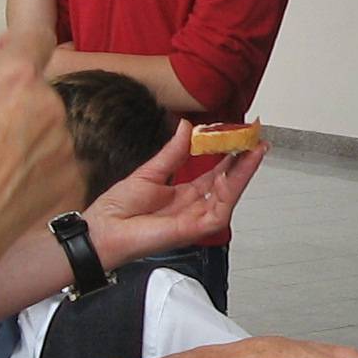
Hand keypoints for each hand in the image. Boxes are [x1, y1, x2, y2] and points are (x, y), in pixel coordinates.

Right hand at [0, 27, 76, 260]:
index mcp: (15, 76)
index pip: (36, 34)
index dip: (21, 34)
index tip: (6, 45)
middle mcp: (49, 103)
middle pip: (38, 84)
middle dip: (13, 92)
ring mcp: (65, 142)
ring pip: (48, 122)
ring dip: (26, 127)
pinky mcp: (71, 176)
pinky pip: (56, 156)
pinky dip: (36, 161)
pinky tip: (5, 179)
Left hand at [84, 122, 264, 265]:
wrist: (102, 231)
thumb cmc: (118, 210)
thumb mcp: (150, 172)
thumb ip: (173, 152)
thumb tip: (186, 127)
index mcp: (183, 195)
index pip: (215, 173)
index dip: (229, 155)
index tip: (239, 137)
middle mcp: (194, 207)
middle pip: (227, 183)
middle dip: (244, 162)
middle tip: (256, 140)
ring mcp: (196, 219)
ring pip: (229, 195)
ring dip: (243, 173)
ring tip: (253, 151)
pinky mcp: (193, 229)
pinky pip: (220, 210)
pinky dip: (229, 191)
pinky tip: (234, 172)